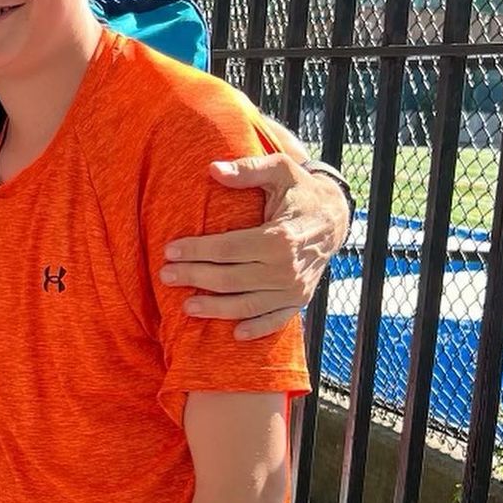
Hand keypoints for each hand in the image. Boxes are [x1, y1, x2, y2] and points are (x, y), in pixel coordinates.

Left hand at [160, 154, 350, 339]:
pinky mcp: (299, 299)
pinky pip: (276, 320)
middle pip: (230, 278)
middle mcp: (288, 267)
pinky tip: (234, 334)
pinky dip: (256, 328)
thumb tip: (213, 168)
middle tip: (165, 275)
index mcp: (280, 237)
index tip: (170, 250)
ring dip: (215, 308)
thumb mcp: (279, 171)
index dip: (197, 250)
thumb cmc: (301, 191)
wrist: (336, 217)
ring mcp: (294, 288)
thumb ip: (247, 170)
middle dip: (194, 277)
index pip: (228, 248)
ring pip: (247, 304)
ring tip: (186, 306)